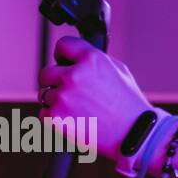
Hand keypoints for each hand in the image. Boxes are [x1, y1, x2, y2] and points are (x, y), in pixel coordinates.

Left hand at [38, 37, 153, 161]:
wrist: (133, 133)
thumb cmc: (128, 103)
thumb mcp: (119, 71)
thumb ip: (94, 61)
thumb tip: (74, 59)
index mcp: (92, 60)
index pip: (63, 45)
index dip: (63, 55)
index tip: (64, 62)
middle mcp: (74, 76)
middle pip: (46, 72)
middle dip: (55, 81)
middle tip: (71, 92)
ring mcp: (62, 97)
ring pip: (44, 94)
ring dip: (55, 100)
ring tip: (79, 109)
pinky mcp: (55, 117)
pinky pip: (43, 113)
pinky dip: (55, 117)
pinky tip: (75, 119)